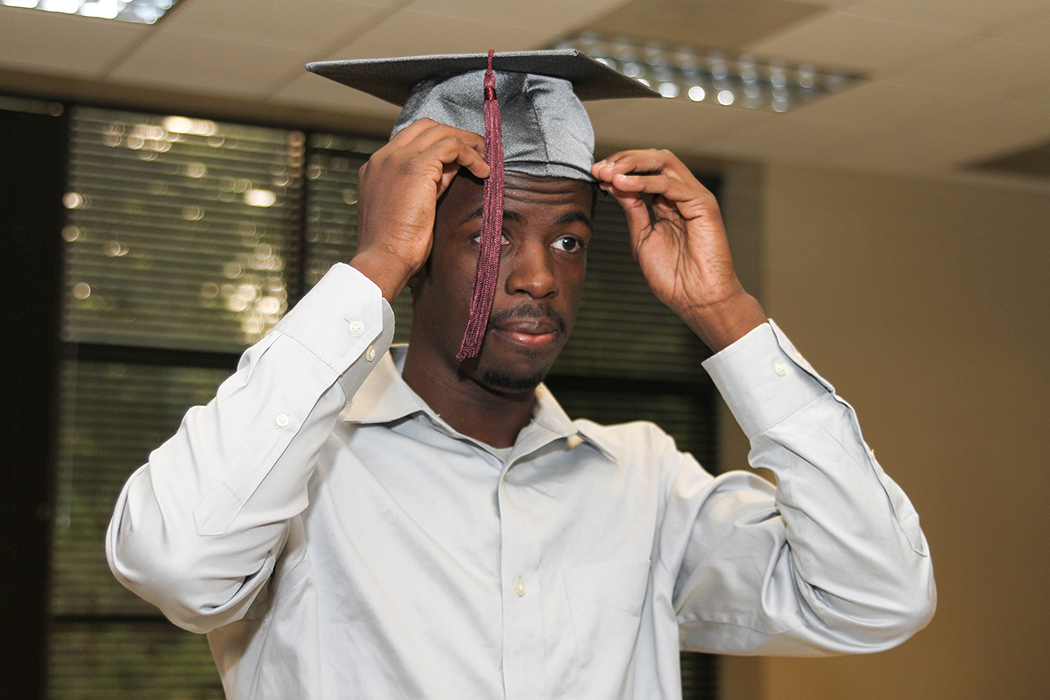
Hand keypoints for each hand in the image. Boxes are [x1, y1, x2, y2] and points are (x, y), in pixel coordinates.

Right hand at [350, 119, 489, 301]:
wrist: (385, 257)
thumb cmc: (396, 244)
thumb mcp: (408, 207)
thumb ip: (425, 184)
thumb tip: (450, 170)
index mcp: (376, 167)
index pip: (412, 139)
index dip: (439, 145)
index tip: (460, 159)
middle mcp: (384, 157)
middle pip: (426, 127)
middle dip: (455, 135)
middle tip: (478, 151)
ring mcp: (398, 159)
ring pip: (440, 132)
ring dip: (468, 143)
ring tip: (485, 160)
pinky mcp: (416, 166)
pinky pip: (451, 146)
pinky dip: (471, 154)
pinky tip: (482, 170)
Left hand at [592, 150, 765, 351]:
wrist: (697, 300)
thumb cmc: (673, 276)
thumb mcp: (642, 238)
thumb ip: (632, 210)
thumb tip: (614, 184)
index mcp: (668, 202)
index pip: (644, 171)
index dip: (619, 168)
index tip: (595, 173)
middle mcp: (682, 195)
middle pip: (654, 159)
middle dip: (624, 159)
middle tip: (600, 168)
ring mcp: (694, 197)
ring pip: (664, 161)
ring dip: (632, 164)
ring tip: (608, 172)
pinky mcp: (704, 205)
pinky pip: (670, 184)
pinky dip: (644, 181)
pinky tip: (623, 184)